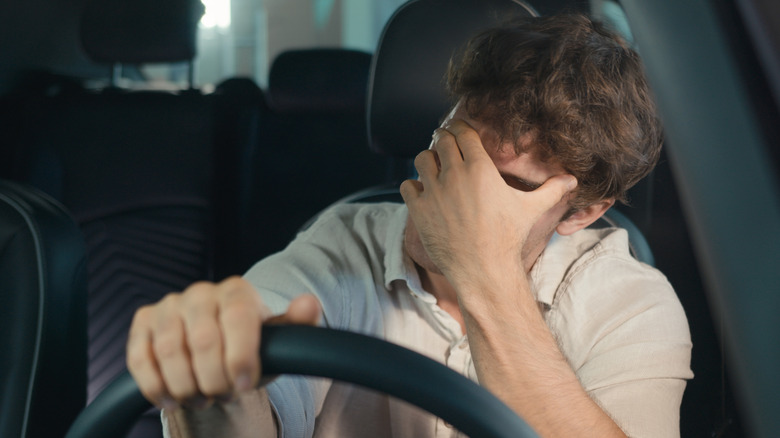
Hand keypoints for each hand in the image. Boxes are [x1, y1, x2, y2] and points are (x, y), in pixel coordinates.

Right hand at [126, 276, 319, 410]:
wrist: (218, 344)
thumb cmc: (249, 344)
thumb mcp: (276, 340)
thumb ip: (296, 326)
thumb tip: (309, 304)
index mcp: (237, 291)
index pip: (238, 318)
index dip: (240, 357)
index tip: (244, 385)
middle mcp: (201, 292)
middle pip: (203, 340)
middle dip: (214, 380)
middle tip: (223, 396)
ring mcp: (169, 305)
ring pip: (171, 352)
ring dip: (186, 387)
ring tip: (202, 398)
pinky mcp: (143, 321)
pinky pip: (141, 358)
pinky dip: (155, 386)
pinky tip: (171, 398)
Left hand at [400, 120, 575, 285]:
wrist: (484, 270)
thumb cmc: (508, 238)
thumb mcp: (531, 210)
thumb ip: (550, 190)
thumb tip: (571, 180)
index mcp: (480, 168)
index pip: (463, 132)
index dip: (460, 130)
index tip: (460, 133)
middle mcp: (455, 175)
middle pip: (442, 141)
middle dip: (445, 141)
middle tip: (447, 147)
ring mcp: (434, 193)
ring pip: (422, 159)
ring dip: (428, 161)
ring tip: (435, 168)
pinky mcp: (419, 211)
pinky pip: (408, 185)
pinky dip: (414, 186)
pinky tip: (423, 193)